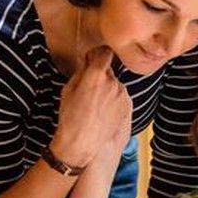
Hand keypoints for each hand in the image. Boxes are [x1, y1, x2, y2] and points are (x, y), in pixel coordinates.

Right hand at [53, 46, 129, 166]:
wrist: (84, 144)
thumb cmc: (71, 119)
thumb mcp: (68, 90)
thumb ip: (80, 72)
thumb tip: (86, 62)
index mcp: (97, 75)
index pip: (104, 52)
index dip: (97, 55)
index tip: (92, 60)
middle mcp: (114, 82)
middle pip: (109, 71)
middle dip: (100, 76)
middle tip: (89, 90)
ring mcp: (124, 95)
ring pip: (116, 85)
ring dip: (108, 90)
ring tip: (95, 106)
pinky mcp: (129, 107)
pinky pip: (121, 98)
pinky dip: (114, 101)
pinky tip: (104, 114)